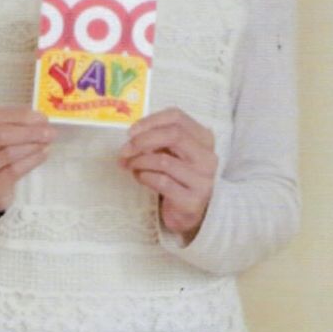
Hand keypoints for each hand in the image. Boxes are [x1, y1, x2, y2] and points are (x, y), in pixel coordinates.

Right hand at [0, 107, 54, 212]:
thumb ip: (7, 125)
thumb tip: (39, 119)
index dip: (21, 115)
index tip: (41, 117)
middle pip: (2, 135)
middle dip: (31, 131)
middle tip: (50, 131)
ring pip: (10, 153)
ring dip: (34, 146)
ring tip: (47, 142)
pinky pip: (15, 170)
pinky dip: (32, 160)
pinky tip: (42, 154)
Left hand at [119, 109, 217, 242]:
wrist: (189, 213)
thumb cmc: (178, 177)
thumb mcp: (173, 153)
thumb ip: (158, 141)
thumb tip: (132, 135)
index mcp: (204, 138)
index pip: (177, 118)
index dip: (151, 121)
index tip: (131, 131)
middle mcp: (208, 157)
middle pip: (174, 135)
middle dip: (143, 140)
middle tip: (125, 149)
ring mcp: (202, 179)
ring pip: (164, 161)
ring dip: (140, 161)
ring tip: (130, 165)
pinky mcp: (192, 200)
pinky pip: (162, 182)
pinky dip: (145, 177)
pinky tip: (140, 177)